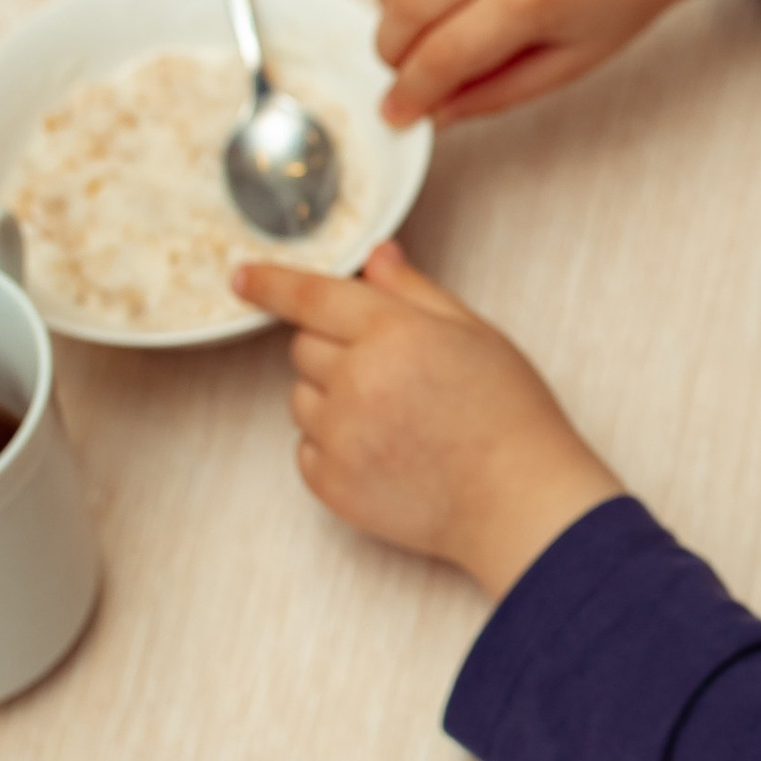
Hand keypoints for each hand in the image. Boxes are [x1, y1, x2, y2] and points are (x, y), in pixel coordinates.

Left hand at [233, 239, 619, 597]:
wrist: (518, 502)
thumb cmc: (508, 417)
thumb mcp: (476, 335)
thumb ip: (416, 292)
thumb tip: (376, 258)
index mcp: (394, 334)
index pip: (313, 296)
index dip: (272, 283)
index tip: (242, 277)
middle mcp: (357, 381)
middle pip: (303, 347)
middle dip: (334, 349)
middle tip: (391, 371)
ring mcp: (339, 436)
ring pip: (301, 399)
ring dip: (332, 399)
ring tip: (395, 419)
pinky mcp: (331, 484)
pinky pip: (306, 449)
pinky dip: (332, 446)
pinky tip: (385, 452)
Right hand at [375, 0, 760, 129]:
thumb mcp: (569, 62)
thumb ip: (495, 92)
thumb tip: (432, 112)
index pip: (441, 55)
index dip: (410, 93)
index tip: (396, 112)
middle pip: (406, 7)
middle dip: (392, 50)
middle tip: (404, 69)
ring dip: (390, 1)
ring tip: (420, 22)